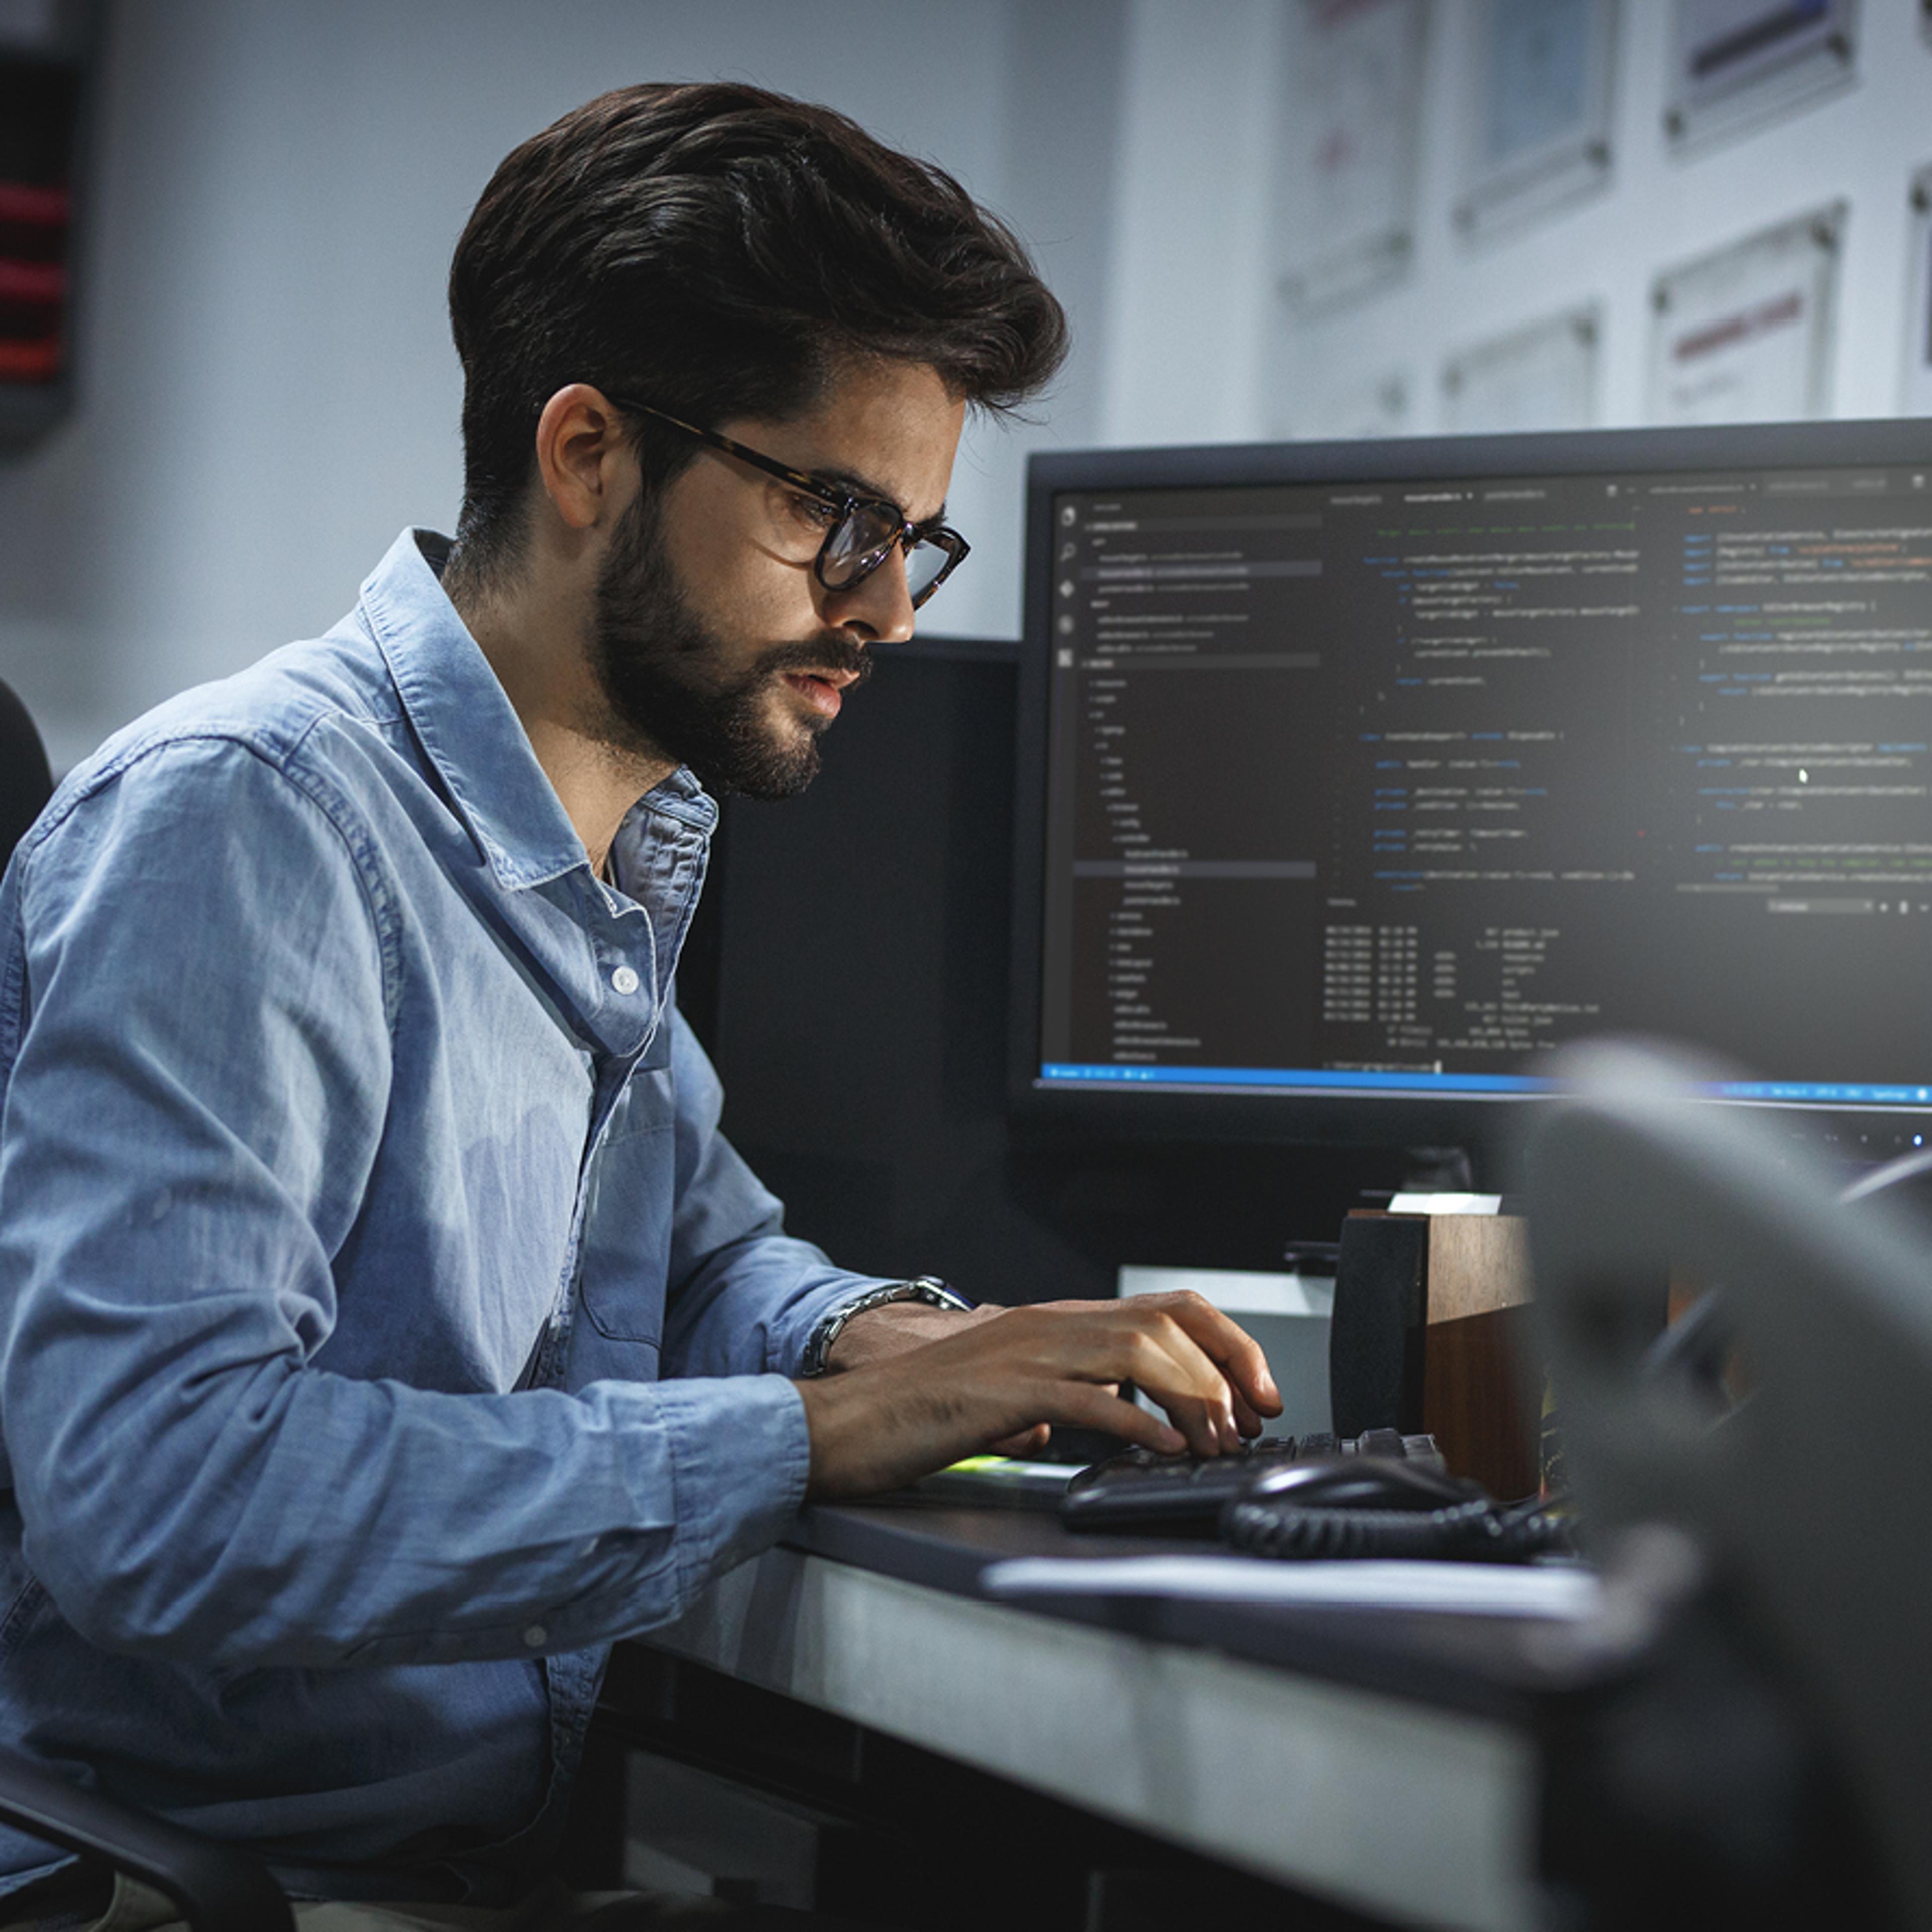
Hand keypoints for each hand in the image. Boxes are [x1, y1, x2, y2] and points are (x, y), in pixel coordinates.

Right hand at [793, 1292, 1281, 1498]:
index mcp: (1057, 1322)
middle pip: (1166, 1320)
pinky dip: (1139, 1424)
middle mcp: (1050, 1324)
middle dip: (1226, 1366)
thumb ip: (1066, 1395)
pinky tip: (1165, 1451)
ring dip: (1192, 1396)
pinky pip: (1089, 1398)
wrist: (848, 1421)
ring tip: (1216, 1441)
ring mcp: (1028, 1353)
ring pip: (1138, 1349)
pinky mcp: (1005, 1392)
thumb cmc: (924, 1413)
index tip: (1258, 1392)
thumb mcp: (1015, 1395)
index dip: (1225, 1343)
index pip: (1165, 1307)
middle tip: (1253, 1419)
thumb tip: (1111, 1420)